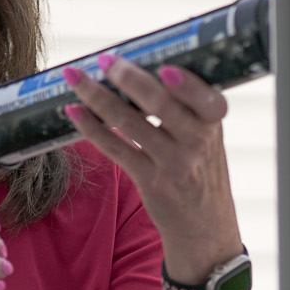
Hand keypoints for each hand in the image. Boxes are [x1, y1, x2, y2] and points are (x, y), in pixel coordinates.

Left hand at [64, 55, 243, 281]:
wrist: (205, 228)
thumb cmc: (200, 170)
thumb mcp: (207, 138)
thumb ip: (185, 109)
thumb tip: (138, 66)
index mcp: (215, 124)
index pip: (207, 99)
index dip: (187, 84)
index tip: (164, 66)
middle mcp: (197, 144)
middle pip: (161, 106)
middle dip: (129, 79)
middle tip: (104, 60)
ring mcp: (173, 165)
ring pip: (130, 124)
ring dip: (98, 97)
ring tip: (75, 77)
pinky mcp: (150, 182)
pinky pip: (116, 150)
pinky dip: (92, 128)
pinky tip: (74, 112)